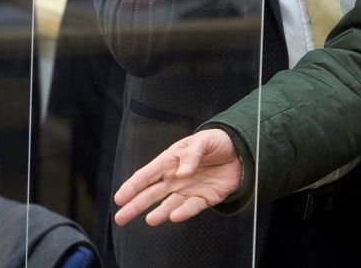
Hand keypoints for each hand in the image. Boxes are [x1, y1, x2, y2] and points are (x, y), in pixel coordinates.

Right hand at [114, 128, 242, 226]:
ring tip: (150, 220)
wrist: (240, 152)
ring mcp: (188, 190)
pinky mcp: (203, 199)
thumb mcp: (203, 140)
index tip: (120, 197)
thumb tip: (181, 172)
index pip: (147, 175)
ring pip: (168, 204)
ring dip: (159, 212)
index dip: (132, 186)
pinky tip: (174, 216)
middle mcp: (175, 178)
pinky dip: (184, 212)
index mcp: (170, 161)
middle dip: (135, 205)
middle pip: (151, 194)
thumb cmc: (216, 142)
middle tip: (120, 217)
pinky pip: (192, 207)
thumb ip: (192, 154)